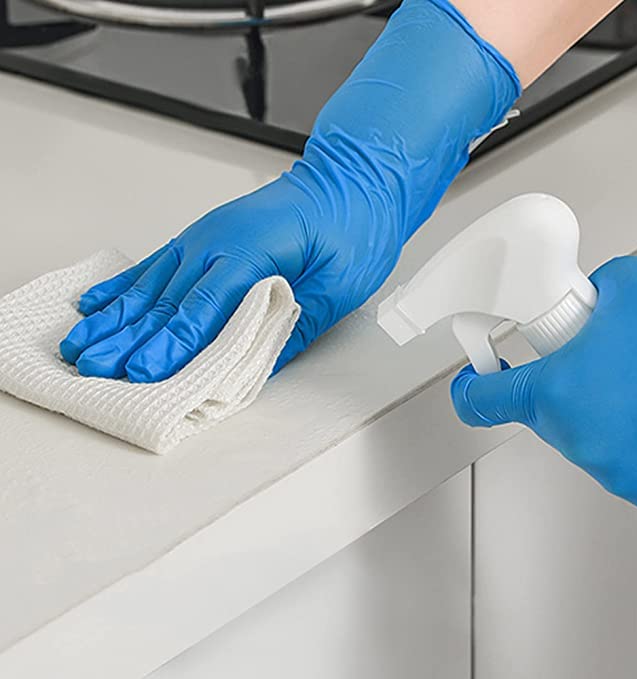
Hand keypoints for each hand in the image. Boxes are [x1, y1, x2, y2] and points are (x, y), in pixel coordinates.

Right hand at [60, 0, 519, 381]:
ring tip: (81, 343)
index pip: (204, 307)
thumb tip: (255, 362)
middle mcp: (219, 239)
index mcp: (253, 248)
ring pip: (153, 285)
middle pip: (167, 299)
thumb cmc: (356, 224)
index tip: (142, 372)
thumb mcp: (340, 282)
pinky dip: (126, 287)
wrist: (356, 176)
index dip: (172, 345)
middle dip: (128, 338)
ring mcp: (207, 236)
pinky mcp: (206, 238)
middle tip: (92, 368)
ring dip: (116, 318)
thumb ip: (295, 323)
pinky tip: (100, 303)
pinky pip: (159, 265)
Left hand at [452, 256, 636, 514]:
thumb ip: (585, 291)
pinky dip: (632, 430)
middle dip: (563, 380)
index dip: (470, 383)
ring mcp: (612, 469)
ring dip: (602, 405)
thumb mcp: (630, 286)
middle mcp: (577, 438)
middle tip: (601, 358)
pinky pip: (620, 452)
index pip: (479, 398)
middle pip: (543, 407)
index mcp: (556, 392)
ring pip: (583, 430)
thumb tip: (576, 300)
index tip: (471, 378)